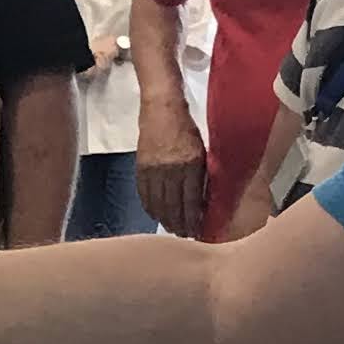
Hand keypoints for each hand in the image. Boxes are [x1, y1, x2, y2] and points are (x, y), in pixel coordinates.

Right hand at [135, 108, 207, 239]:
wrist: (161, 109)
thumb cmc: (187, 128)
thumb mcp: (202, 150)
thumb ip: (201, 174)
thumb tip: (202, 200)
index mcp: (191, 163)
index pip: (191, 200)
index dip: (193, 219)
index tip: (196, 231)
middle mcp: (171, 168)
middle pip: (173, 206)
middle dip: (179, 224)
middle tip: (184, 235)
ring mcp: (154, 169)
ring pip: (158, 203)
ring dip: (165, 219)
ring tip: (171, 228)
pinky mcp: (141, 167)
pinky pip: (144, 194)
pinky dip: (150, 208)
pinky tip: (156, 215)